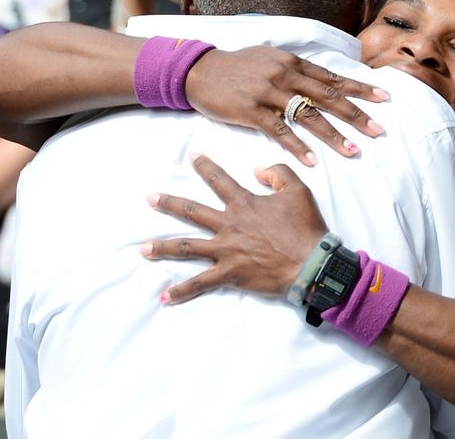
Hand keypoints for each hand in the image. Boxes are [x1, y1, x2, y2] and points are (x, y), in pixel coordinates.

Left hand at [141, 154, 327, 303]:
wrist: (311, 263)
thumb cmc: (305, 227)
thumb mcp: (298, 189)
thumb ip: (276, 173)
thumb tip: (256, 170)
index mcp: (243, 203)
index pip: (219, 180)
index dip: (205, 166)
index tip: (191, 157)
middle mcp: (228, 225)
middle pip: (192, 212)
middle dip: (169, 204)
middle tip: (150, 199)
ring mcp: (226, 250)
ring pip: (187, 247)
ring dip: (163, 247)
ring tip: (143, 249)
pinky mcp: (229, 274)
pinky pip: (201, 283)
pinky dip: (182, 291)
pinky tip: (164, 298)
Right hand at [185, 46, 388, 166]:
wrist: (200, 70)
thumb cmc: (237, 66)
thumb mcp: (269, 58)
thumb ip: (295, 67)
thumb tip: (320, 79)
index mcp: (293, 62)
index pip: (333, 77)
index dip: (360, 88)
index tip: (384, 98)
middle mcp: (285, 75)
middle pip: (328, 97)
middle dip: (356, 114)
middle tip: (379, 131)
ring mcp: (269, 93)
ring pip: (308, 116)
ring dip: (333, 135)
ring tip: (353, 151)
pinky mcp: (251, 111)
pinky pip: (280, 131)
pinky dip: (297, 147)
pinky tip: (312, 161)